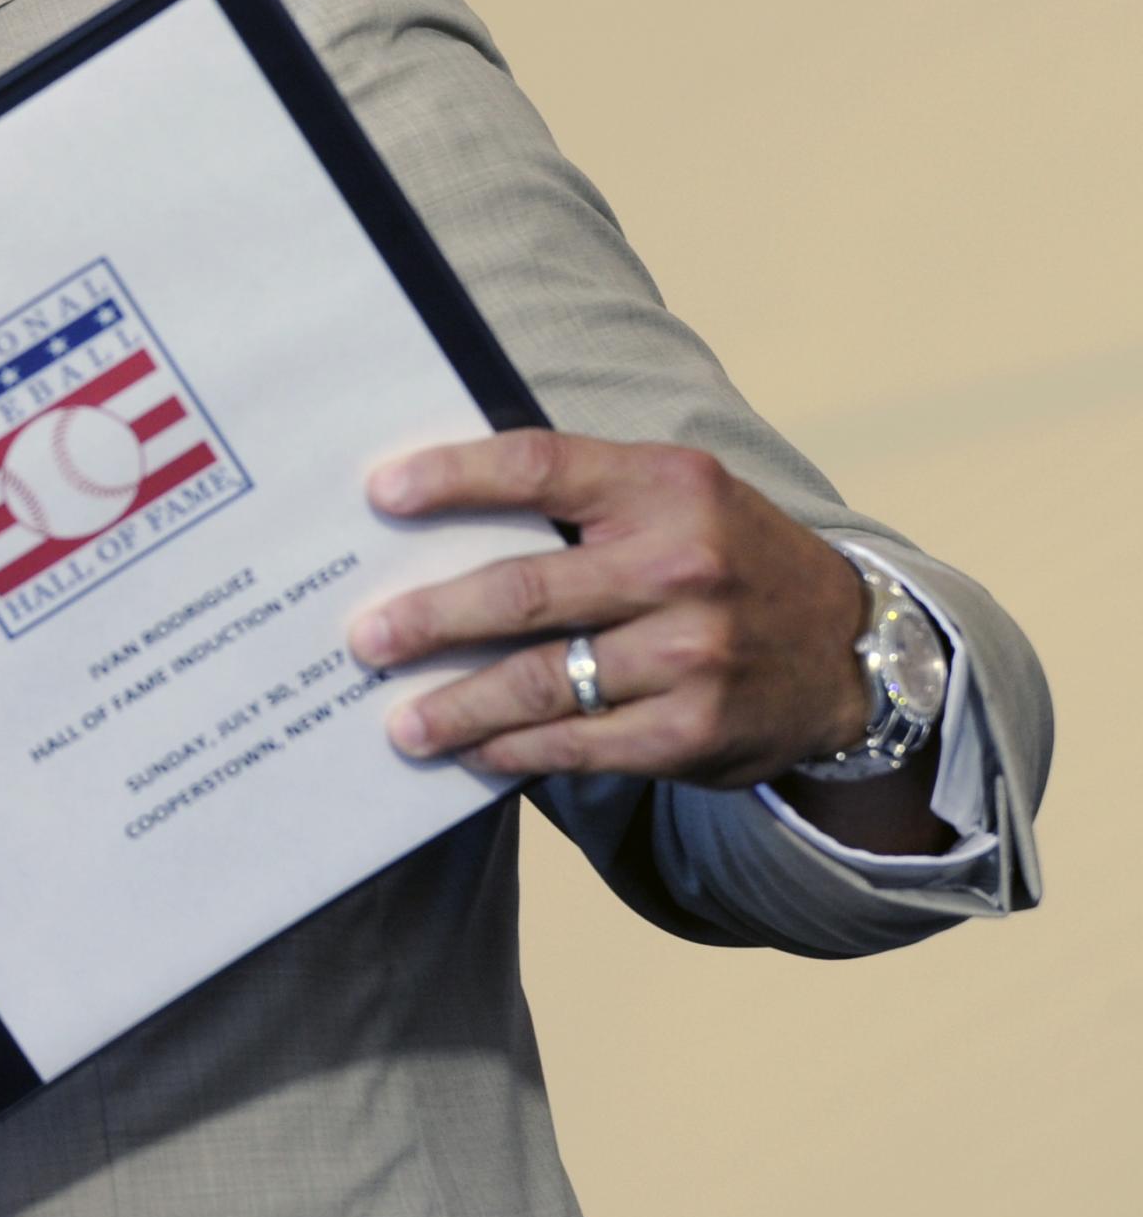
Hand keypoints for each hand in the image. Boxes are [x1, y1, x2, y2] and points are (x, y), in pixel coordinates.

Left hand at [347, 431, 870, 788]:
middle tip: (365, 638)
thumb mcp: (674, 496)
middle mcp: (682, 565)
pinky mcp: (691, 728)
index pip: (539, 465)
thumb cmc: (725, 557)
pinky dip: (512, 749)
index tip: (380, 493)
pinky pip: (576, 742)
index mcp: (665, 485)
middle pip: (523, 589)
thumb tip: (438, 516)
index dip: (453, 476)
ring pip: (539, 681)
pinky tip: (469, 751)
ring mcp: (690, 652)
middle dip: (429, 618)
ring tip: (398, 720)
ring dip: (456, 705)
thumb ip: (580, 496)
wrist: (851, 650)